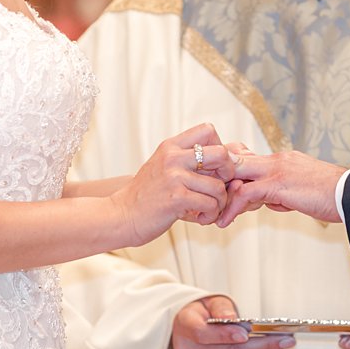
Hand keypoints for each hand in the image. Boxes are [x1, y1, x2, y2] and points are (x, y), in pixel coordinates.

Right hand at [111, 123, 238, 244]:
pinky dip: (210, 215)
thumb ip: (188, 161)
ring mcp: (174, 177)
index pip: (208, 130)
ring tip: (208, 210)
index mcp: (170, 146)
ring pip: (218, 186)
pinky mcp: (177, 198)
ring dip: (219, 203)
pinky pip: (210, 204)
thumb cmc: (146, 196)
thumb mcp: (164, 168)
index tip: (215, 167)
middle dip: (229, 173)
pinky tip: (199, 218)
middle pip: (221, 153)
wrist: (121, 216)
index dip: (220, 148)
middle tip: (219, 187)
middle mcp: (173, 157)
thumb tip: (227, 160)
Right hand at [169, 294, 292, 348]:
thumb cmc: (200, 315)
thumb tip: (235, 320)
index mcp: (184, 327)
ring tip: (282, 344)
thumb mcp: (208, 302)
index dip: (225, 335)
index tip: (246, 333)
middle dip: (260, 346)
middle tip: (284, 339)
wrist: (182, 333)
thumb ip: (222, 308)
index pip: (203, 334)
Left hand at [216, 149, 344, 225]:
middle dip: (217, 180)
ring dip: (220, 197)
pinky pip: (246, 194)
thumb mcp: (301, 191)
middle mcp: (276, 160)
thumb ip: (282, 192)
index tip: (216, 188)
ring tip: (209, 215)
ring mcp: (277, 170)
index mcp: (282, 159)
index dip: (228, 172)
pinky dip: (231, 208)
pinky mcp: (278, 185)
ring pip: (236, 176)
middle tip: (204, 199)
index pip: (246, 157)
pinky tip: (224, 221)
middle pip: (235, 161)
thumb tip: (269, 201)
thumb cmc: (332, 196)